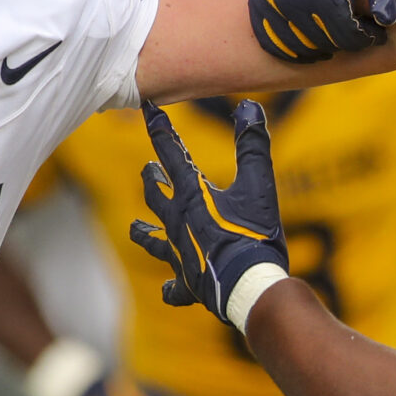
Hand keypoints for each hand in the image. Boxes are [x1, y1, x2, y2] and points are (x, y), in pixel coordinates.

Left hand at [129, 99, 289, 329]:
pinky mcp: (187, 282)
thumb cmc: (253, 235)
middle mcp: (177, 222)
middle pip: (155, 194)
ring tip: (135, 228)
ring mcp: (178, 254)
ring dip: (144, 232)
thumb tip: (249, 107)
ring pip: (152, 240)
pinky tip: (168, 288)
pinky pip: (174, 287)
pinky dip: (172, 287)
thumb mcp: (259, 186)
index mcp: (192, 195)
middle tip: (148, 169)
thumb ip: (253, 146)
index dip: (160, 129)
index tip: (148, 109)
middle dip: (152, 178)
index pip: (172, 153)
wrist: (247, 285)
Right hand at [247, 0, 395, 61]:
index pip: (345, 31)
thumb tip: (384, 18)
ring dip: (323, 47)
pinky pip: (276, 42)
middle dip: (347, 43)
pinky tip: (316, 46)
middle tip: (360, 35)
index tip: (376, 33)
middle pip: (324, 40)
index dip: (365, 38)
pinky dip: (296, 50)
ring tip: (341, 36)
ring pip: (301, 45)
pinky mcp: (259, 2)